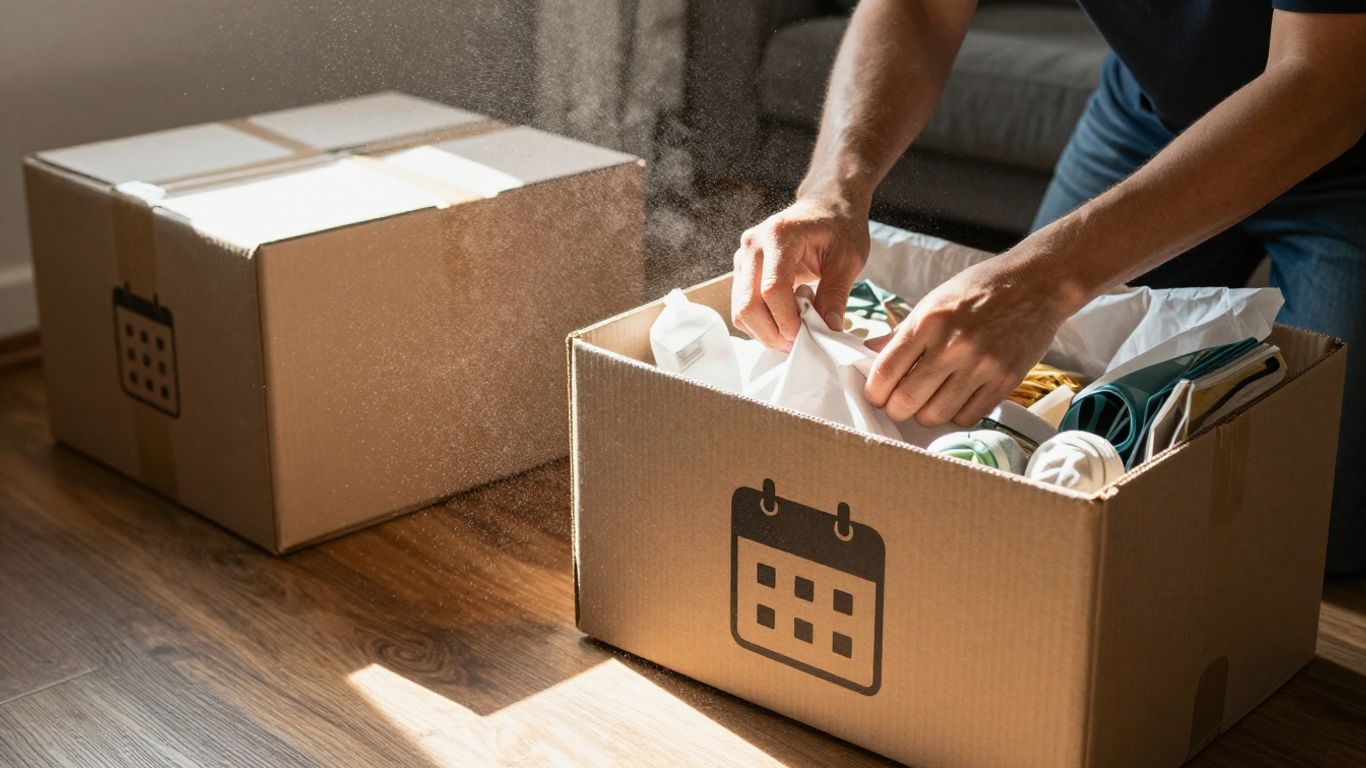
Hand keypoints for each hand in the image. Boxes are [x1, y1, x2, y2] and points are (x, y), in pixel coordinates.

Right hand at [731, 195, 870, 351]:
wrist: (826, 204)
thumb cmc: (839, 225)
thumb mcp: (849, 258)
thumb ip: (837, 293)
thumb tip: (829, 329)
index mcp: (778, 236)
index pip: (772, 290)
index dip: (787, 321)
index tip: (808, 337)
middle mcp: (752, 245)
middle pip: (748, 304)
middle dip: (772, 333)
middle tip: (799, 344)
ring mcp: (743, 257)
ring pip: (741, 309)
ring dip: (765, 331)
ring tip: (794, 333)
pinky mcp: (743, 270)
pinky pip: (743, 305)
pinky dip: (761, 322)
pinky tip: (785, 320)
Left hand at [863, 254, 1076, 427]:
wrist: (1036, 284)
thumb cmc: (982, 289)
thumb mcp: (935, 300)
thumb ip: (903, 331)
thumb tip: (871, 350)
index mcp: (928, 322)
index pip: (885, 372)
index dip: (874, 392)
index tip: (877, 395)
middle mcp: (952, 345)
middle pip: (906, 401)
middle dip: (896, 409)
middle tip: (900, 404)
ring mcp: (981, 365)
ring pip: (935, 415)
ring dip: (926, 415)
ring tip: (929, 401)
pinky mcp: (1005, 381)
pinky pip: (968, 417)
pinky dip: (956, 414)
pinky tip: (956, 399)